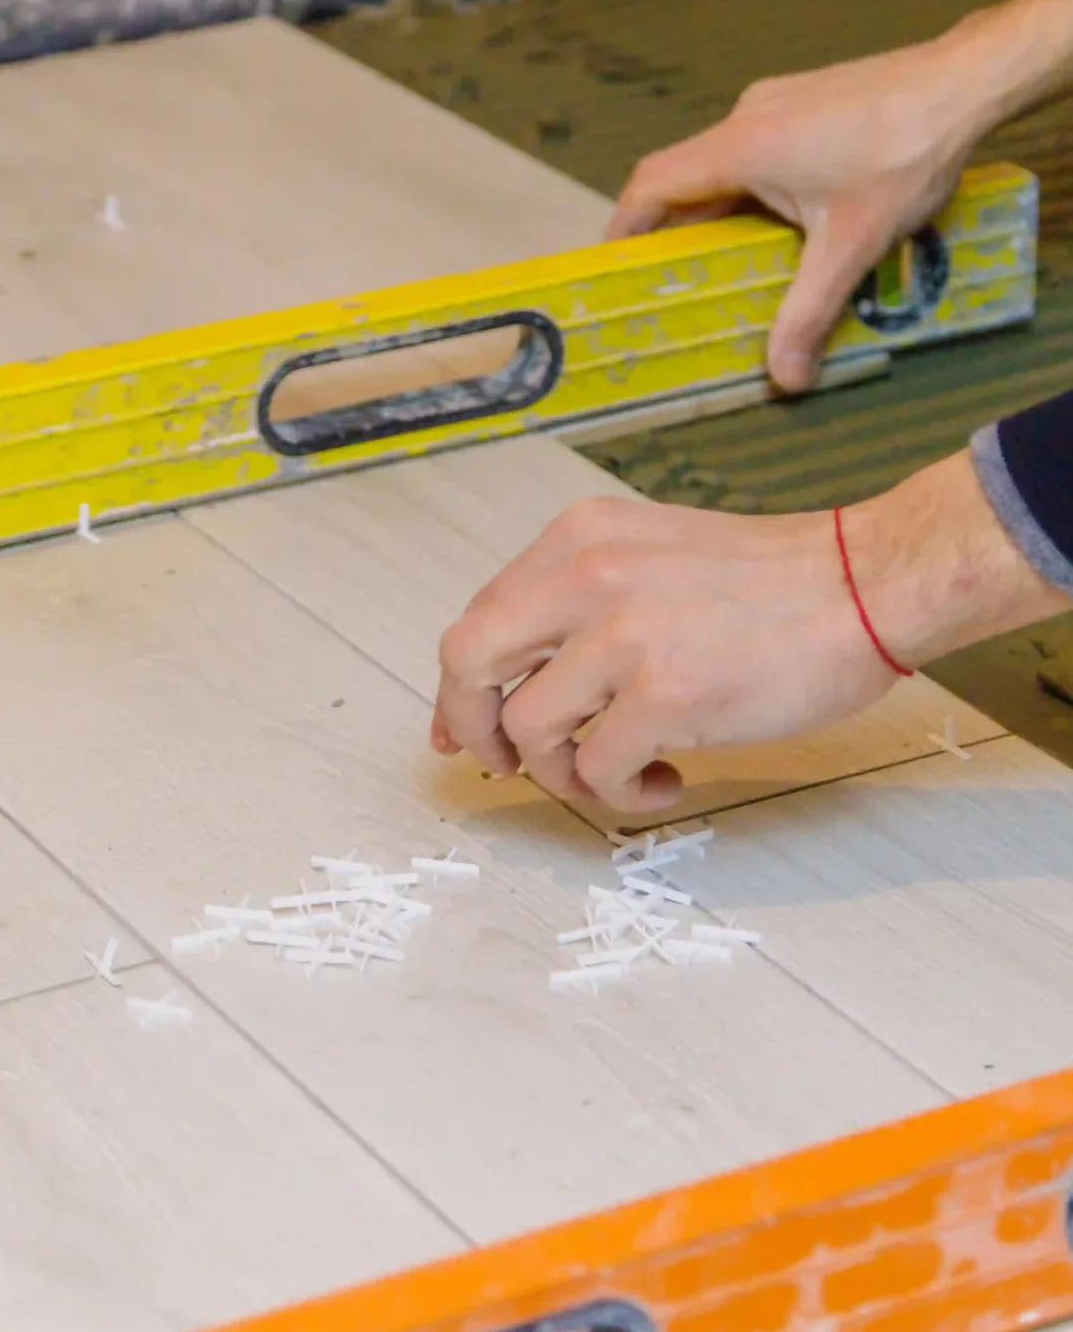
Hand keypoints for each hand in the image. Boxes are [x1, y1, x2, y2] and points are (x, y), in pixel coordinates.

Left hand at [431, 452, 1065, 814]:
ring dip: (562, 771)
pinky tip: (663, 779)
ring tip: (616, 773)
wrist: (867, 583)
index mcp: (576, 540)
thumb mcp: (650, 553)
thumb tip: (525, 675)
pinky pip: (597, 769)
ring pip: (527, 728)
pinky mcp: (665, 694)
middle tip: (507, 766)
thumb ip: (583, 599)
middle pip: (468, 662)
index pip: (480, 617)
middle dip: (470, 727)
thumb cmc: (771, 580)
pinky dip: (618, 792)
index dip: (464, 685)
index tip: (464, 730)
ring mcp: (621, 635)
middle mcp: (584, 576)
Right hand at [611, 42, 978, 392]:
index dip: (624, 225)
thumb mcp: (852, 246)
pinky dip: (752, 186)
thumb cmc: (904, 153)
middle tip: (678, 279)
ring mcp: (776, 101)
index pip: (652, 184)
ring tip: (736, 258)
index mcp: (738, 148)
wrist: (968, 80)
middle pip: (684, 176)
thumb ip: (809, 313)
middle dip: (675, 230)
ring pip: (724, 163)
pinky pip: (757, 147)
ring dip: (720, 209)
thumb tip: (785, 379)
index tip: (615, 264)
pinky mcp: (805, 98)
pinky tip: (790, 216)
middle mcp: (745, 117)